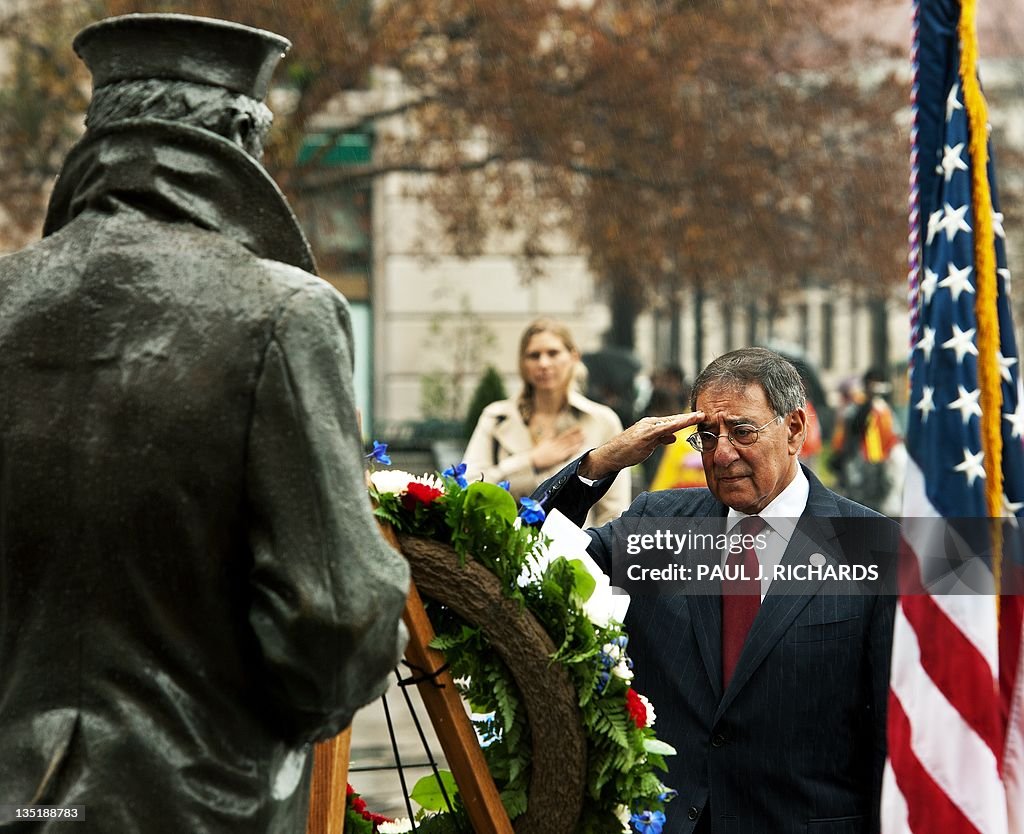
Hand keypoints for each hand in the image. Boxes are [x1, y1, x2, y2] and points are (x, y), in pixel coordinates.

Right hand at [530, 427, 585, 470]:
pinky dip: (574, 449)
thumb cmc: (537, 455)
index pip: (564, 435)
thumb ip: (548, 437)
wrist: (532, 461)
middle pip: (568, 439)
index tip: (578, 427)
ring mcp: (558, 450)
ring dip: (578, 441)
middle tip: (584, 431)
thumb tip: (551, 432)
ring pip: (570, 444)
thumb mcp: (543, 443)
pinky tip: (580, 447)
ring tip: (585, 438)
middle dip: (576, 435)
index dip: (572, 431)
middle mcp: (556, 444)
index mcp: (552, 441)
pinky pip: (568, 452)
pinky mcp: (559, 457)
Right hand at [578, 411, 704, 479]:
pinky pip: (662, 430)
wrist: (610, 455)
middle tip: (704, 413)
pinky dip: (674, 426)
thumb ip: (660, 439)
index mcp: (651, 425)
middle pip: (673, 419)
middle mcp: (650, 423)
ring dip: (685, 419)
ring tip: (698, 416)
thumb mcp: (648, 445)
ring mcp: (647, 428)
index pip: (671, 422)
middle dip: (689, 417)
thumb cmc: (627, 451)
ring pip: (670, 423)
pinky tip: (683, 424)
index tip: (699, 417)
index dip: (685, 419)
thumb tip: (674, 437)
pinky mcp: (644, 436)